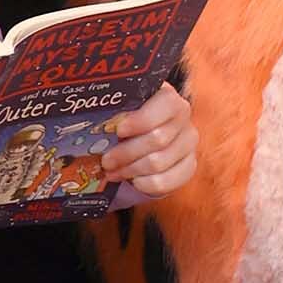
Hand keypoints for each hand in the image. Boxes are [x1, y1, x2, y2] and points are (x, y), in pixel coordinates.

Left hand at [84, 83, 197, 204]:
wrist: (143, 136)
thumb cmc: (128, 120)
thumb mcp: (121, 109)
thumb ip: (114, 111)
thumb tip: (94, 118)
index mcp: (168, 97)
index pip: (165, 105)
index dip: (141, 120)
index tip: (118, 130)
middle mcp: (183, 118)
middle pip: (158, 139)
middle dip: (126, 153)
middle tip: (106, 160)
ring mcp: (188, 143)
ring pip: (160, 162)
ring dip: (131, 170)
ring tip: (113, 172)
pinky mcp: (189, 165)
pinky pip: (169, 181)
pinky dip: (146, 184)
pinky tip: (133, 181)